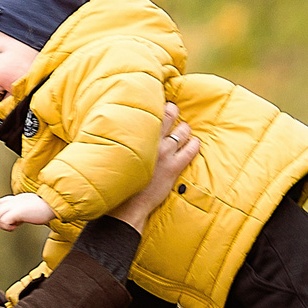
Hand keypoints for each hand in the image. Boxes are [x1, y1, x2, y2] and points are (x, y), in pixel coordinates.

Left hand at [0, 193, 54, 230]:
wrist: (52, 205)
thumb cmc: (46, 208)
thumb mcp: (32, 206)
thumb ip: (24, 209)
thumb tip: (22, 217)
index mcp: (18, 199)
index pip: (1, 203)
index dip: (3, 213)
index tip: (13, 220)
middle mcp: (14, 201)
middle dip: (1, 221)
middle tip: (11, 225)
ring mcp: (15, 206)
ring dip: (3, 224)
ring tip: (12, 227)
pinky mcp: (17, 212)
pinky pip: (4, 220)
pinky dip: (7, 226)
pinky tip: (15, 227)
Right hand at [108, 106, 198, 231]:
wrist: (125, 205)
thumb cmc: (115, 179)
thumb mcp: (113, 154)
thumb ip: (119, 140)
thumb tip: (118, 130)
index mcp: (136, 135)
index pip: (151, 111)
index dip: (157, 105)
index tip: (158, 103)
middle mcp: (152, 141)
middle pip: (170, 115)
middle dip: (173, 112)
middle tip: (173, 111)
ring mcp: (165, 154)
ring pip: (183, 132)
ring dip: (185, 129)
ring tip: (184, 129)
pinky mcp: (174, 168)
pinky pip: (190, 150)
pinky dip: (194, 144)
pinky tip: (195, 143)